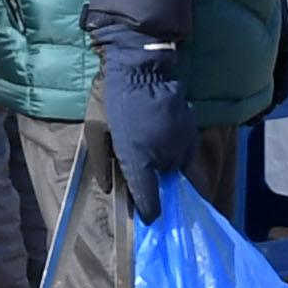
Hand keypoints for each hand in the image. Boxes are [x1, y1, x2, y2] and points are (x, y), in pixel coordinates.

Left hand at [99, 44, 194, 220]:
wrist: (140, 69)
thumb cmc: (113, 101)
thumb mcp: (96, 133)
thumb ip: (100, 165)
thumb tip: (107, 189)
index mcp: (140, 162)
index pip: (150, 201)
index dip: (149, 212)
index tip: (148, 218)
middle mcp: (166, 158)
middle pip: (165, 185)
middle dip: (156, 184)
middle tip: (145, 176)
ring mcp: (182, 145)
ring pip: (177, 168)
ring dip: (166, 167)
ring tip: (152, 151)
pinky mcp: (191, 132)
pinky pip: (185, 152)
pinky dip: (175, 151)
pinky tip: (162, 138)